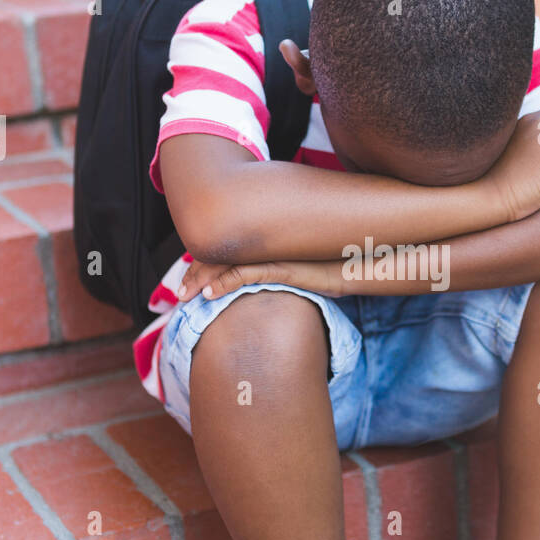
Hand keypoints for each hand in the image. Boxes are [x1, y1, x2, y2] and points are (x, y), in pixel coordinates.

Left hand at [177, 257, 344, 302]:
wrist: (360, 261)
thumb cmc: (334, 265)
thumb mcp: (301, 269)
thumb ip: (281, 271)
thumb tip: (269, 282)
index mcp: (266, 242)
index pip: (226, 248)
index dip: (205, 262)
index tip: (190, 276)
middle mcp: (265, 244)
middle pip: (219, 253)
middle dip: (195, 273)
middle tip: (179, 291)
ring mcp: (272, 253)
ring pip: (225, 263)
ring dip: (200, 280)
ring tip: (184, 297)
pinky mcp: (282, 266)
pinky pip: (244, 274)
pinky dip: (223, 284)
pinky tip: (209, 297)